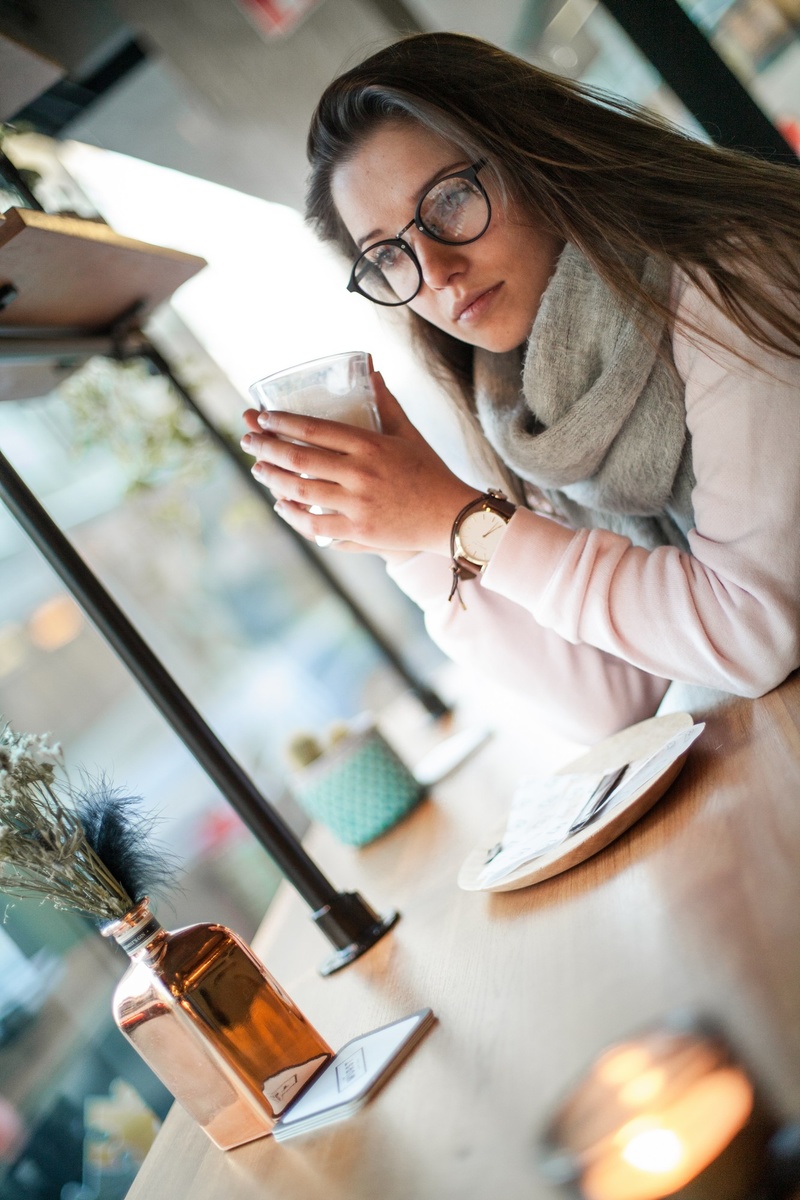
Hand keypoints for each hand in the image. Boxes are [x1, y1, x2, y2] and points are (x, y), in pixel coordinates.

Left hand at [240, 368, 479, 555]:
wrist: (452, 517)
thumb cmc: (430, 472)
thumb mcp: (408, 433)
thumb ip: (386, 402)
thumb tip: (372, 369)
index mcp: (371, 446)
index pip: (315, 429)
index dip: (283, 422)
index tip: (263, 416)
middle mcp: (360, 474)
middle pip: (299, 459)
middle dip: (266, 447)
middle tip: (248, 439)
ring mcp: (357, 505)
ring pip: (300, 491)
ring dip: (272, 478)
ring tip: (257, 468)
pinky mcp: (358, 531)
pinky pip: (314, 525)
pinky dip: (292, 514)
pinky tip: (281, 503)